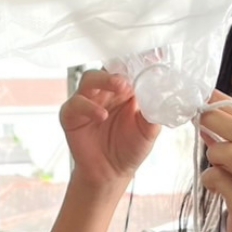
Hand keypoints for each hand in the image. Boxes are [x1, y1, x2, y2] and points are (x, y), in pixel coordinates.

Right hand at [61, 71, 158, 189]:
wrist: (111, 174)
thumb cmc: (130, 149)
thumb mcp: (149, 131)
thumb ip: (154, 112)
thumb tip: (160, 95)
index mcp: (125, 91)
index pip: (128, 69)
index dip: (137, 62)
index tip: (150, 58)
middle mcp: (105, 93)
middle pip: (106, 70)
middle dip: (117, 72)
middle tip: (127, 81)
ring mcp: (87, 101)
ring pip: (89, 79)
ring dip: (103, 81)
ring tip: (119, 89)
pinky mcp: (71, 115)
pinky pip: (75, 104)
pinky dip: (87, 107)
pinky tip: (101, 116)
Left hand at [199, 93, 231, 231]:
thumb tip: (207, 115)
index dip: (223, 102)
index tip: (202, 94)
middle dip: (211, 119)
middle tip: (194, 117)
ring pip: (227, 152)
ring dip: (212, 156)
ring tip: (215, 168)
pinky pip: (217, 179)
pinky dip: (209, 180)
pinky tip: (217, 189)